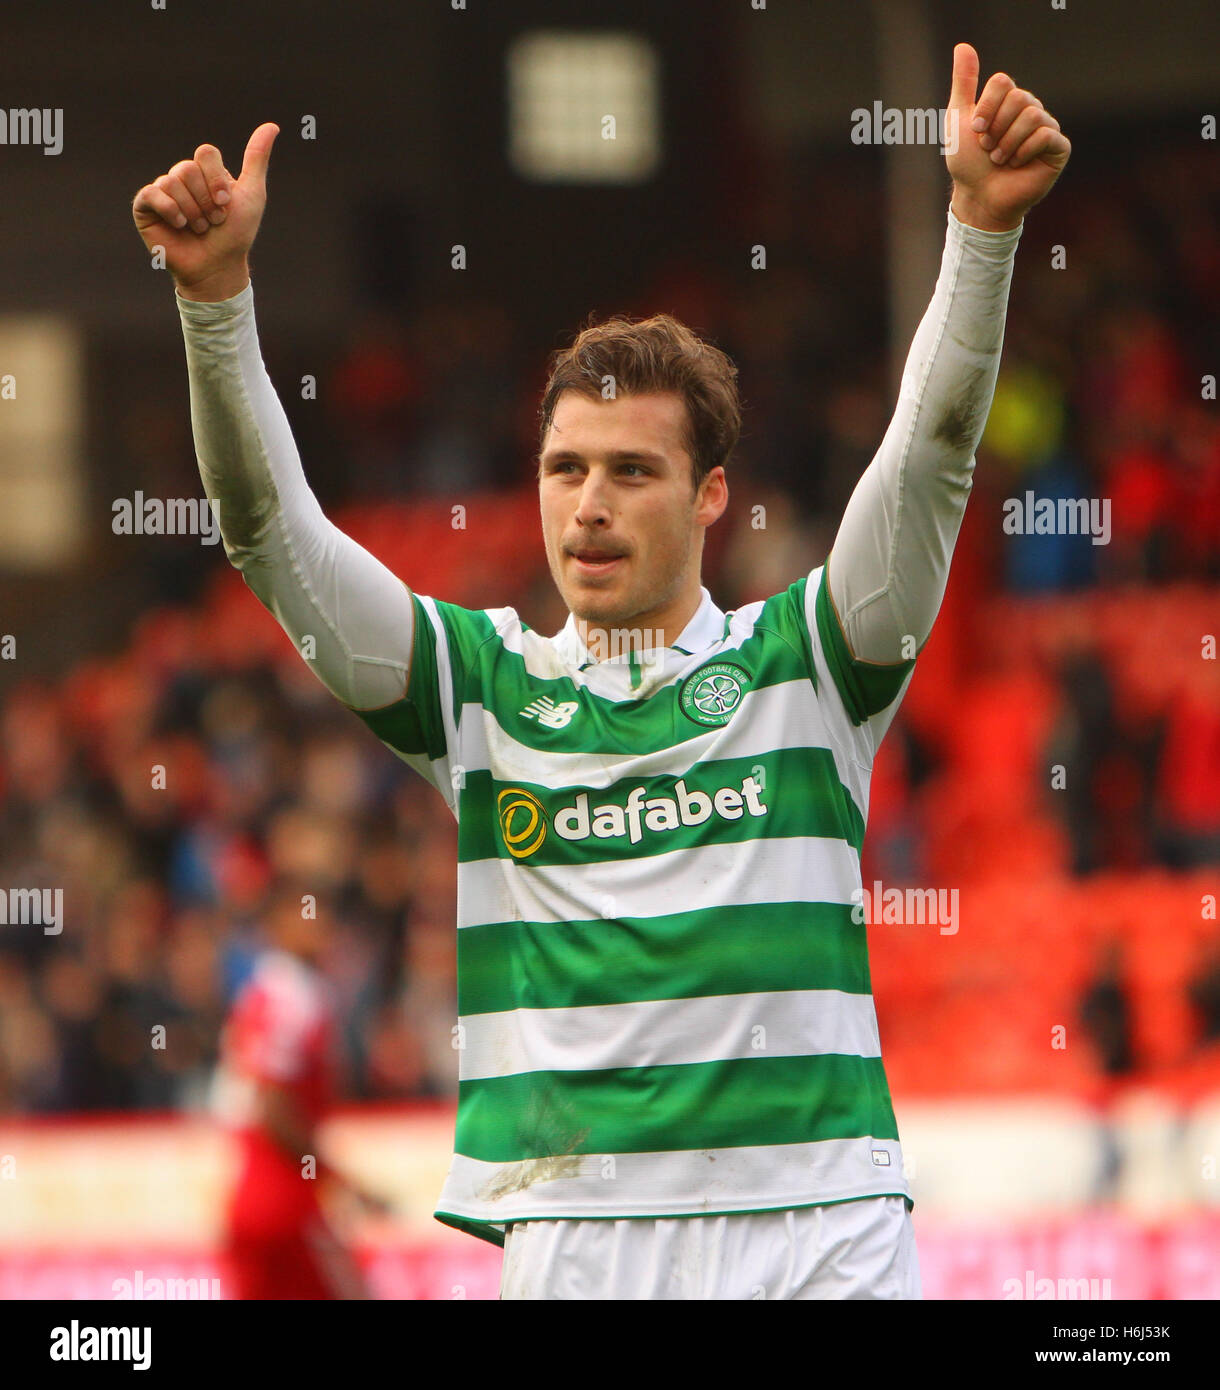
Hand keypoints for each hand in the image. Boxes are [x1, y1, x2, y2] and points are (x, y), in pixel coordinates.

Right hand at [132, 122, 279, 299]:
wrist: (218, 267)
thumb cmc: (236, 235)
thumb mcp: (252, 195)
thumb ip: (257, 159)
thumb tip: (272, 125)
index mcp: (206, 171)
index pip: (205, 153)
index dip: (217, 180)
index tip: (227, 204)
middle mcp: (183, 177)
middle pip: (188, 168)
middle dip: (206, 201)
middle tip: (213, 221)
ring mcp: (163, 190)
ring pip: (172, 181)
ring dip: (192, 212)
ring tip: (199, 228)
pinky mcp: (145, 206)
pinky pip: (152, 193)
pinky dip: (171, 211)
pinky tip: (179, 226)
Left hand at [945, 43, 1069, 230]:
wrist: (979, 198)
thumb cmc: (968, 163)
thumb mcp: (958, 119)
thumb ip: (963, 83)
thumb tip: (963, 46)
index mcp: (1009, 101)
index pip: (1003, 82)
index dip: (986, 107)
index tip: (976, 130)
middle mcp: (1031, 109)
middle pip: (1018, 98)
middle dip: (996, 128)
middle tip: (989, 149)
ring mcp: (1047, 128)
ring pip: (1032, 114)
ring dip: (1007, 143)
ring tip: (1001, 160)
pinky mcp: (1059, 148)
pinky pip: (1046, 134)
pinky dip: (1024, 151)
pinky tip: (1018, 164)